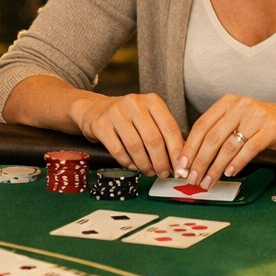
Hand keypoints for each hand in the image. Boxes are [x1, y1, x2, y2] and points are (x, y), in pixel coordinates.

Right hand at [68, 92, 185, 177]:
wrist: (95, 109)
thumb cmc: (128, 117)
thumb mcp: (148, 118)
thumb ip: (164, 134)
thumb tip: (180, 159)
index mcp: (152, 101)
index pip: (170, 128)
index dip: (177, 151)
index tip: (180, 167)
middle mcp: (134, 103)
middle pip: (153, 139)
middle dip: (161, 161)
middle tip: (163, 174)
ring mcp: (116, 113)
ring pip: (136, 146)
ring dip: (145, 164)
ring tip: (149, 171)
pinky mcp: (101, 124)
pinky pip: (118, 150)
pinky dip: (128, 162)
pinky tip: (133, 166)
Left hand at [178, 95, 275, 188]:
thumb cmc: (266, 125)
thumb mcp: (240, 121)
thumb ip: (220, 133)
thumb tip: (194, 159)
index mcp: (228, 102)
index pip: (202, 125)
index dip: (189, 147)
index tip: (181, 165)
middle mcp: (240, 106)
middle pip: (212, 137)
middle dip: (199, 161)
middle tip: (192, 178)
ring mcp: (256, 116)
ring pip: (228, 145)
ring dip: (215, 167)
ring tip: (208, 181)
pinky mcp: (270, 129)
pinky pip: (248, 149)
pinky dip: (236, 163)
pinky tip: (229, 173)